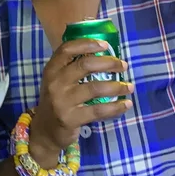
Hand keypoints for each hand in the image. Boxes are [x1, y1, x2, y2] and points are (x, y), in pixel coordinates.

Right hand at [31, 39, 132, 166]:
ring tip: (129, 86)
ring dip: (117, 86)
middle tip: (123, 66)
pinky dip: (115, 107)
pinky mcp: (71, 118)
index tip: (105, 45)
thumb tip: (103, 53)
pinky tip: (126, 104)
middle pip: (85, 65)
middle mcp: (55, 83)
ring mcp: (62, 101)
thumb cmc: (57, 101)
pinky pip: (98, 110)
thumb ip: (72, 68)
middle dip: (108, 63)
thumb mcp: (57, 82)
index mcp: (51, 70)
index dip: (87, 44)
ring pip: (95, 88)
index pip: (67, 49)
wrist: (45, 131)